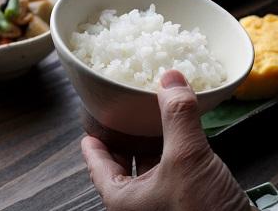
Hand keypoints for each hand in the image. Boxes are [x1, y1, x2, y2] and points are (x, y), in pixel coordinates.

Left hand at [81, 70, 253, 210]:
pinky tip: (181, 137)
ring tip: (152, 120)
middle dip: (124, 140)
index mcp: (124, 200)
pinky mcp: (186, 200)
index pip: (98, 166)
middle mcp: (140, 204)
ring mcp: (163, 203)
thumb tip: (171, 79)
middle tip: (125, 116)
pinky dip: (171, 152)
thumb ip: (178, 116)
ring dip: (150, 143)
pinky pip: (170, 171)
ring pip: (148, 168)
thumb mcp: (186, 158)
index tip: (91, 128)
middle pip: (122, 166)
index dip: (93, 144)